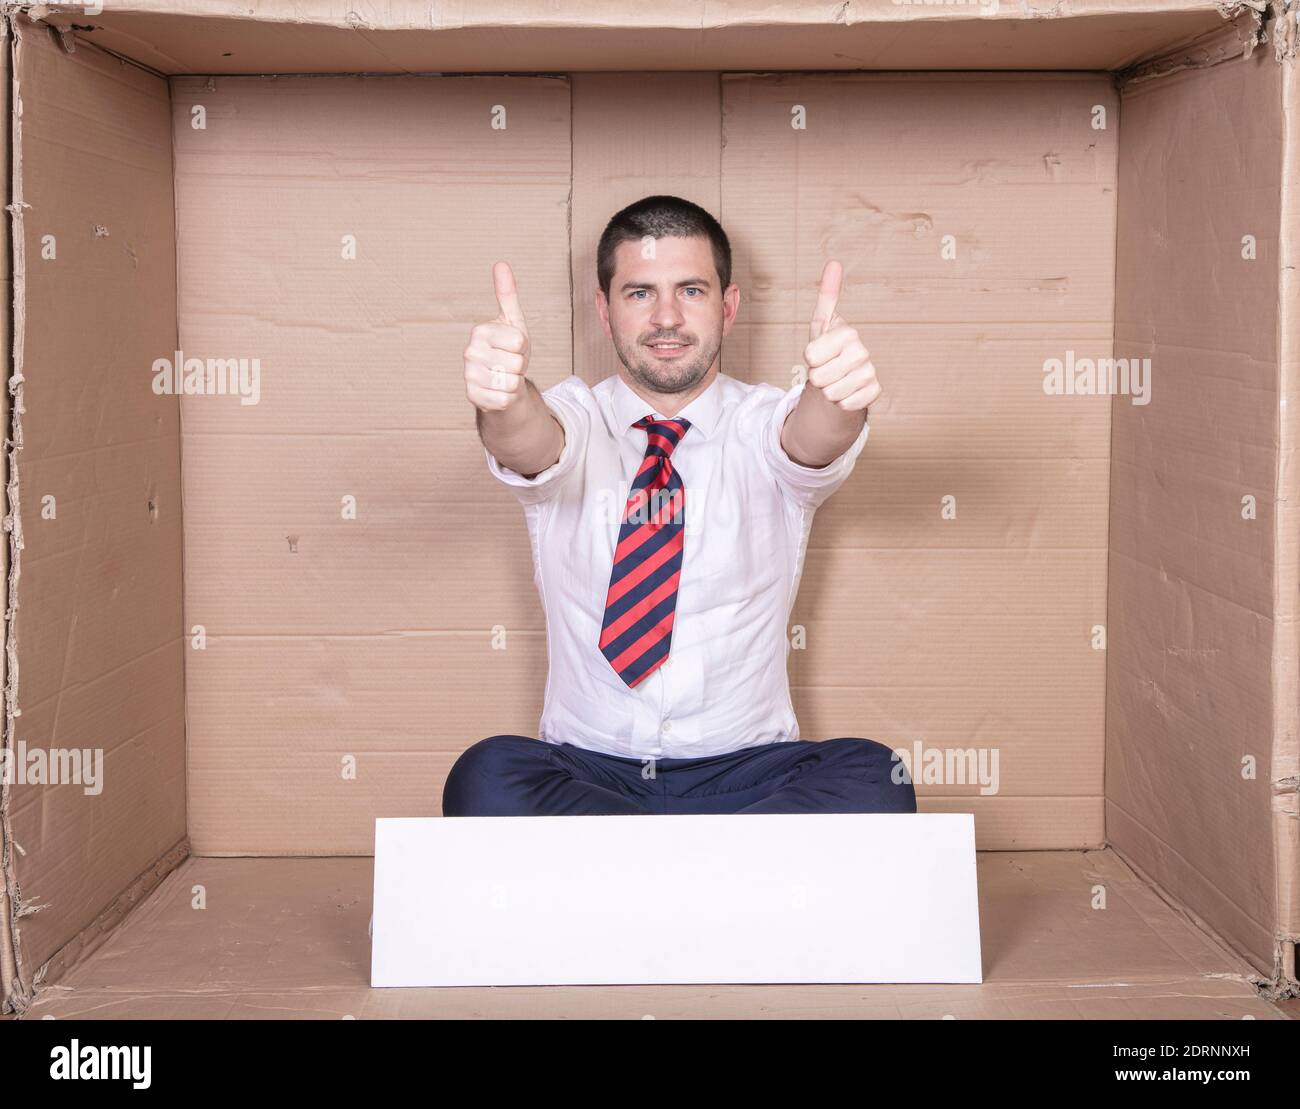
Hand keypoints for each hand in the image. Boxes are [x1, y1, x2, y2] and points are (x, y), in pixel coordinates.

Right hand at [464, 261, 532, 412]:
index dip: (523, 347)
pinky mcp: (473, 397)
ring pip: (511, 382)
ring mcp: (469, 375)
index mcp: (480, 331)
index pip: (519, 341)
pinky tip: (500, 391)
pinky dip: (509, 397)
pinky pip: (505, 398)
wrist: (502, 381)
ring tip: (506, 376)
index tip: (514, 347)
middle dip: (520, 366)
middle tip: (510, 364)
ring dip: (515, 382)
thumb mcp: (514, 322)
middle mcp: (470, 352)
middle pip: (516, 363)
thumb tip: (501, 264)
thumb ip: (507, 294)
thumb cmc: (510, 350)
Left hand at [803, 260, 881, 412]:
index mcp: (847, 333)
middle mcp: (862, 352)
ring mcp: (870, 373)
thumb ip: (826, 296)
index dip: (808, 359)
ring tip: (834, 380)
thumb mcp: (821, 324)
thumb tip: (834, 262)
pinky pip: (845, 405)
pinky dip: (840, 403)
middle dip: (816, 378)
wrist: (843, 376)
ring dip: (827, 392)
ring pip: (831, 394)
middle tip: (825, 369)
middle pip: (818, 378)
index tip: (817, 353)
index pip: (810, 356)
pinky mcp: (874, 392)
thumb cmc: (828, 349)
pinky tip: (846, 392)